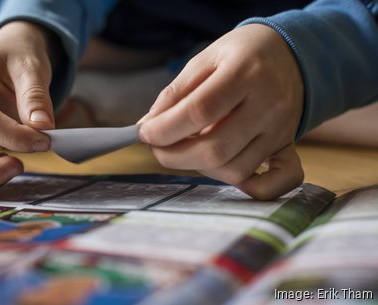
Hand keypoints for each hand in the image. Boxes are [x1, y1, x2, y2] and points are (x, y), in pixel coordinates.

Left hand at [139, 24, 303, 199]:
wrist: (290, 54)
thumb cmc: (240, 55)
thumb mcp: (204, 60)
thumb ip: (175, 94)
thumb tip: (148, 127)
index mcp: (246, 73)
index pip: (199, 112)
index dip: (164, 129)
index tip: (145, 133)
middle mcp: (269, 105)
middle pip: (215, 149)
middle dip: (174, 156)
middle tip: (158, 147)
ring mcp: (282, 130)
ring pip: (236, 170)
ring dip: (200, 167)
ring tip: (188, 148)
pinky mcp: (288, 148)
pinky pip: (277, 183)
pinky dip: (251, 187)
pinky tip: (226, 169)